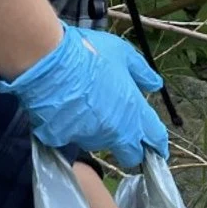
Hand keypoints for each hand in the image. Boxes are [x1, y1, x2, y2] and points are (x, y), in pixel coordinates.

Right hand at [0, 24, 168, 167]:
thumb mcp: (124, 54)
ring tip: (86, 108)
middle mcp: (115, 131)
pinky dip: (69, 127)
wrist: (49, 59)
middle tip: (122, 135)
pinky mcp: (62, 139)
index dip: (157, 144)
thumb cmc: (90, 53)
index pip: (154, 139)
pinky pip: (68, 137)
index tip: (157, 149)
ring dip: (97, 133)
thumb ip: (142, 72)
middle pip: (130, 154)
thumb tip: (155, 85)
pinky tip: (63, 109)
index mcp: (134, 112)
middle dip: (130, 149)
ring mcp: (88, 137)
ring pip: (98, 144)